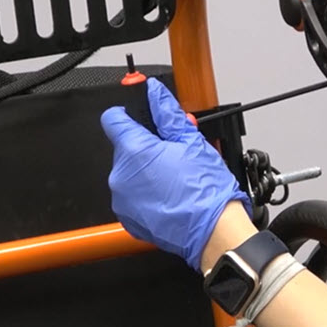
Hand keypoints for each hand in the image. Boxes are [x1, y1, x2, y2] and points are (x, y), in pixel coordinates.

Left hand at [101, 78, 250, 270]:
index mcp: (134, 151)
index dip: (127, 113)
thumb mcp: (191, 141)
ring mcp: (122, 200)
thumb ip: (167, 113)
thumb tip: (156, 93)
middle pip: (125, 148)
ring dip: (146, 172)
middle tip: (173, 153)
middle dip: (146, 147)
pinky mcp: (128, 218)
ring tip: (175, 178)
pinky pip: (132, 196)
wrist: (213, 232)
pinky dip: (146, 194)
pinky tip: (169, 195)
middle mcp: (120, 175)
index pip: (113, 119)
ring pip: (129, 173)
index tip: (139, 116)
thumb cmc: (206, 191)